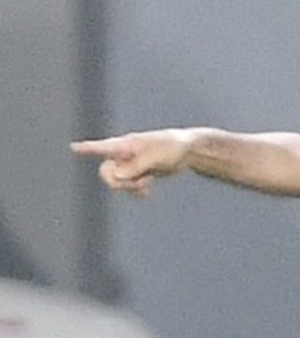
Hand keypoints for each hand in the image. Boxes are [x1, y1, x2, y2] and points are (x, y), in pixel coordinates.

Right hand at [71, 129, 195, 196]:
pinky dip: (135, 190)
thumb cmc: (172, 147)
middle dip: (119, 182)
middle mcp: (124, 154)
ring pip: (118, 181)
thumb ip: (135, 166)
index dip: (87, 148)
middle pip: (106, 172)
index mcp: (126, 144)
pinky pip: (128, 185)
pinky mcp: (138, 172)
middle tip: (138, 182)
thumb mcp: (156, 157)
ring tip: (146, 183)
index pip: (103, 147)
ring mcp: (130, 163)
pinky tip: (145, 192)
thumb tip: (116, 175)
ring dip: (130, 186)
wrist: (188, 150)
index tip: (73, 147)